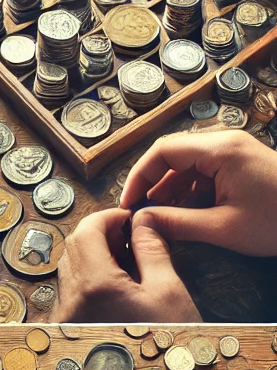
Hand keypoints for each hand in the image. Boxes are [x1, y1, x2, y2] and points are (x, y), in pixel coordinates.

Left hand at [53, 208, 199, 321]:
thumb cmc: (170, 344)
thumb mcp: (169, 292)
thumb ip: (151, 249)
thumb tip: (142, 219)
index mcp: (94, 284)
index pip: (87, 230)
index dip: (107, 217)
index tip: (128, 216)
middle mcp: (71, 298)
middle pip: (73, 245)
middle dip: (99, 232)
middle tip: (128, 234)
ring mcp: (65, 315)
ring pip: (69, 266)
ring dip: (92, 254)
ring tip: (125, 259)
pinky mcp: (66, 328)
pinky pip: (69, 289)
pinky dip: (87, 276)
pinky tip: (113, 284)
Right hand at [121, 131, 276, 256]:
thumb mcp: (224, 228)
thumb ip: (177, 223)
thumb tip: (141, 222)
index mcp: (220, 149)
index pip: (161, 152)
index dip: (139, 177)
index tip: (128, 203)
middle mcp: (225, 142)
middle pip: (172, 154)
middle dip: (153, 184)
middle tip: (140, 211)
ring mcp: (235, 151)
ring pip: (187, 164)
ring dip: (171, 189)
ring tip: (161, 216)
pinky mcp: (242, 162)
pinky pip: (204, 170)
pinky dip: (190, 190)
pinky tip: (186, 213)